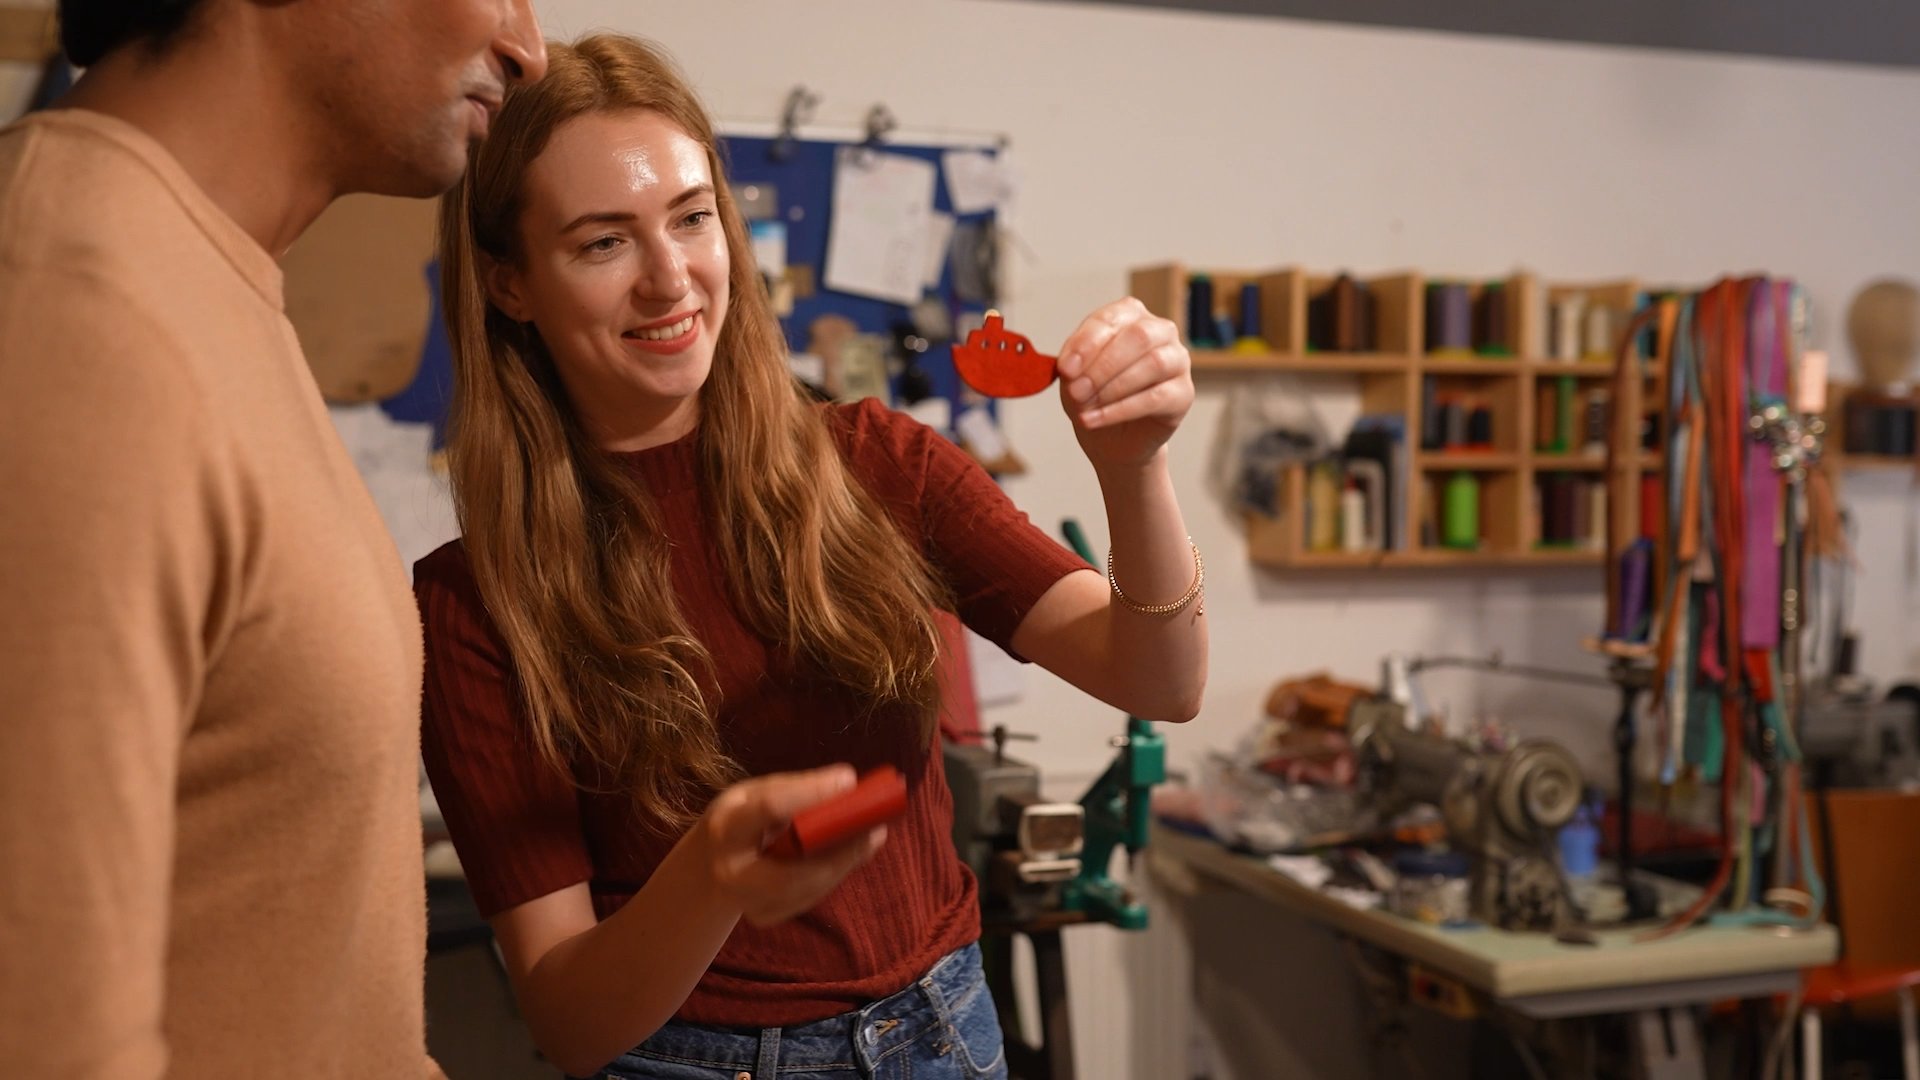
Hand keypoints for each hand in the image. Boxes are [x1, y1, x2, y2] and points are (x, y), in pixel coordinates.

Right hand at [690, 765, 887, 927]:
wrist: (706, 869)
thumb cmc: (739, 821)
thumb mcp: (753, 794)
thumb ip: (795, 789)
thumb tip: (847, 783)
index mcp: (725, 828)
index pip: (769, 809)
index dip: (811, 794)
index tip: (850, 781)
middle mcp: (732, 872)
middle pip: (794, 871)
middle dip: (841, 851)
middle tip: (877, 829)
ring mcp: (747, 902)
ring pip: (808, 888)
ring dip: (846, 862)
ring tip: (872, 836)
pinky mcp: (766, 918)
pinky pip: (810, 896)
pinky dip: (834, 874)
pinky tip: (851, 855)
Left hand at [1055, 297, 1194, 469]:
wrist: (1112, 438)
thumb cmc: (1095, 395)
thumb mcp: (1074, 376)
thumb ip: (1072, 366)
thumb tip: (1070, 368)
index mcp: (1131, 315)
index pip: (1111, 319)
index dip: (1086, 343)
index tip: (1065, 369)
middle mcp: (1161, 331)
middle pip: (1139, 336)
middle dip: (1103, 365)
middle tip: (1077, 391)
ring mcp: (1177, 360)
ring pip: (1154, 364)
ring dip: (1113, 387)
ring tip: (1086, 407)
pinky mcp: (1183, 394)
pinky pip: (1155, 398)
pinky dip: (1120, 410)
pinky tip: (1095, 420)